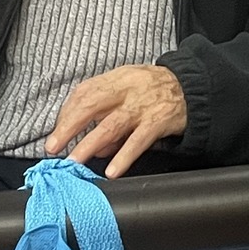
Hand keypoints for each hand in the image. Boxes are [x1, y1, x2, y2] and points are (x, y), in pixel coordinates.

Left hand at [45, 63, 188, 176]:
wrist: (195, 86)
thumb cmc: (156, 89)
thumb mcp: (130, 88)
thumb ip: (109, 113)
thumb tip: (92, 146)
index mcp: (117, 78)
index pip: (84, 92)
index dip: (67, 113)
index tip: (56, 133)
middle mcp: (127, 89)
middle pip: (91, 105)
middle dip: (68, 127)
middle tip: (53, 148)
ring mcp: (143, 106)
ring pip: (110, 125)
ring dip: (89, 145)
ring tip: (74, 162)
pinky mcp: (159, 121)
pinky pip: (138, 141)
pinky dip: (124, 156)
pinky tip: (112, 171)